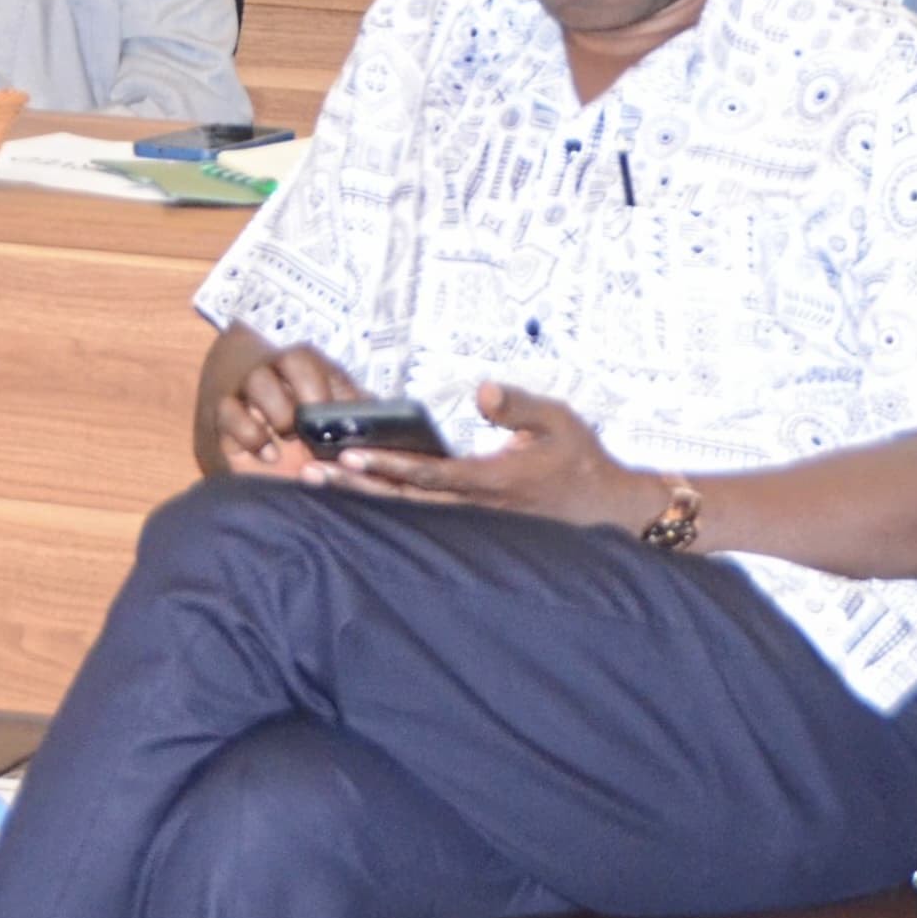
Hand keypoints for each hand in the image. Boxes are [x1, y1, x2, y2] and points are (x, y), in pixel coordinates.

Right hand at [211, 340, 363, 478]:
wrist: (256, 432)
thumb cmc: (303, 424)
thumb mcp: (331, 418)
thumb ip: (355, 416)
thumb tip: (386, 422)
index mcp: (305, 367)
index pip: (315, 360)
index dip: (327, 385)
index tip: (337, 416)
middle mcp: (277, 371)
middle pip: (290, 359)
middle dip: (308, 390)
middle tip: (317, 424)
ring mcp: (248, 391)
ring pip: (257, 381)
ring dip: (278, 410)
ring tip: (289, 438)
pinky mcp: (226, 417)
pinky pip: (228, 412)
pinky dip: (250, 434)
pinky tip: (269, 454)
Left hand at [327, 382, 652, 530]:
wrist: (607, 511)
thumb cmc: (582, 462)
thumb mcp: (559, 423)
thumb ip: (518, 406)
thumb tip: (482, 391)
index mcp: (491, 480)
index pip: (428, 474)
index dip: (386, 468)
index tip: (349, 458)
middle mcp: (474, 507)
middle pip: (404, 502)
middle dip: (356, 490)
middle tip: (309, 477)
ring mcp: (472, 522)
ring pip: (408, 515)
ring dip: (363, 502)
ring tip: (320, 485)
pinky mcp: (473, 527)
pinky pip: (423, 519)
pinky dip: (387, 508)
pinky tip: (358, 500)